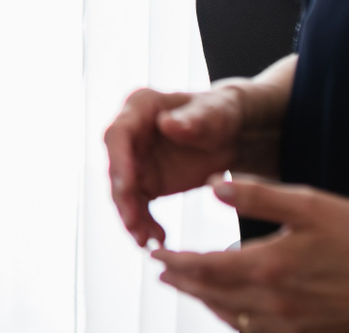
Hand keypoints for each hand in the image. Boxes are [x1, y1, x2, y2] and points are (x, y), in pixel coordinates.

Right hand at [105, 86, 248, 247]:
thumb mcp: (215, 114)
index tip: (128, 188)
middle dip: (123, 199)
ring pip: (124, 192)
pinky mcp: (146, 181)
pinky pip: (139, 205)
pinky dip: (145, 223)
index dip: (119, 162)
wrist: (232, 134)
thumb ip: (193, 119)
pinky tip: (158, 239)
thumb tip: (167, 124)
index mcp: (140, 107)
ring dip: (132, 217)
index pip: (118, 135)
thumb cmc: (221, 114)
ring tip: (146, 240)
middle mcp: (130, 133)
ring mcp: (136, 159)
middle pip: (116, 168)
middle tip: (135, 226)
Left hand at [154, 177, 348, 332]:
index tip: (154, 253)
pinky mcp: (305, 331)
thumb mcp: (309, 204)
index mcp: (268, 266)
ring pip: (231, 315)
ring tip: (187, 285)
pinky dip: (234, 318)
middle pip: (212, 295)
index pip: (205, 267)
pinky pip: (255, 330)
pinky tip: (231, 307)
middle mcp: (273, 301)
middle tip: (159, 270)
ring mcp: (289, 322)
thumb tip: (213, 185)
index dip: (175, 261)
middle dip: (182, 281)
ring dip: (204, 301)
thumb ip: (258, 195)